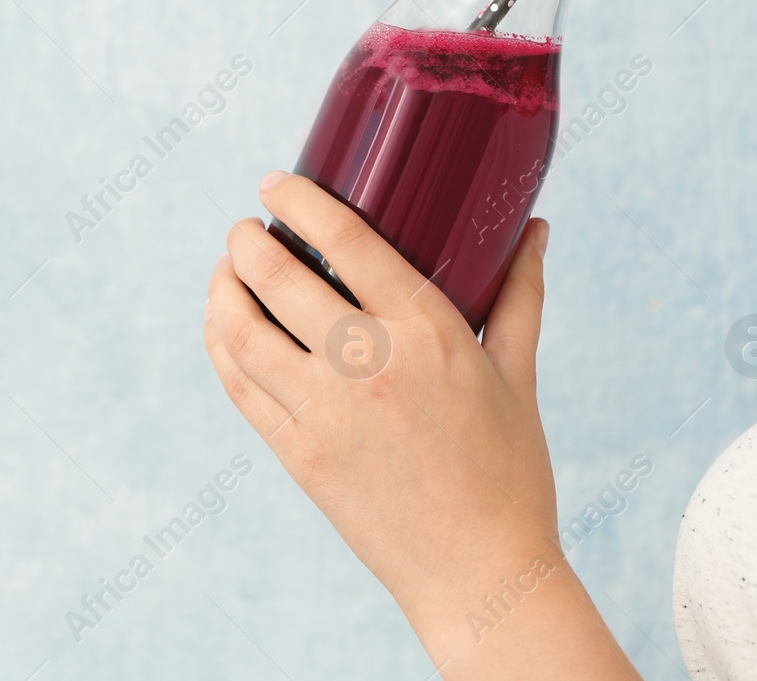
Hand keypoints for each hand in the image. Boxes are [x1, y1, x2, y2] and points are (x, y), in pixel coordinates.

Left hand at [203, 172, 635, 677]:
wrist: (480, 573)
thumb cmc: (508, 472)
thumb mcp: (518, 375)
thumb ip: (519, 295)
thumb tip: (536, 229)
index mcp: (429, 333)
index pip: (349, 243)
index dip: (301, 204)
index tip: (274, 183)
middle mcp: (370, 365)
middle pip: (280, 280)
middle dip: (246, 243)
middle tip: (244, 230)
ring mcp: (326, 413)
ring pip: (244, 332)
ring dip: (222, 291)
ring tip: (225, 272)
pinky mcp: (299, 454)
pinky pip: (240, 385)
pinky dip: (221, 346)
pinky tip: (224, 328)